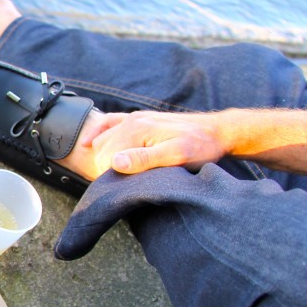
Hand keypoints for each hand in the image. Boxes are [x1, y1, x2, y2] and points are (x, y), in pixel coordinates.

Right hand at [79, 111, 228, 174]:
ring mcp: (134, 118)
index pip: (106, 158)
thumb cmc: (200, 147)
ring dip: (103, 156)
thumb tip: (115, 162)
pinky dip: (96, 132)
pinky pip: (108, 122)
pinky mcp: (138, 118)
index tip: (124, 187)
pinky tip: (89, 143)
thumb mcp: (176, 156)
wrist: (218, 132)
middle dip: (106, 168)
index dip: (111, 176)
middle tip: (125, 183)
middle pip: (103, 150)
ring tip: (116, 174)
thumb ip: (145, 159)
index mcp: (136, 130)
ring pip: (103, 140)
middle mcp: (131, 121)